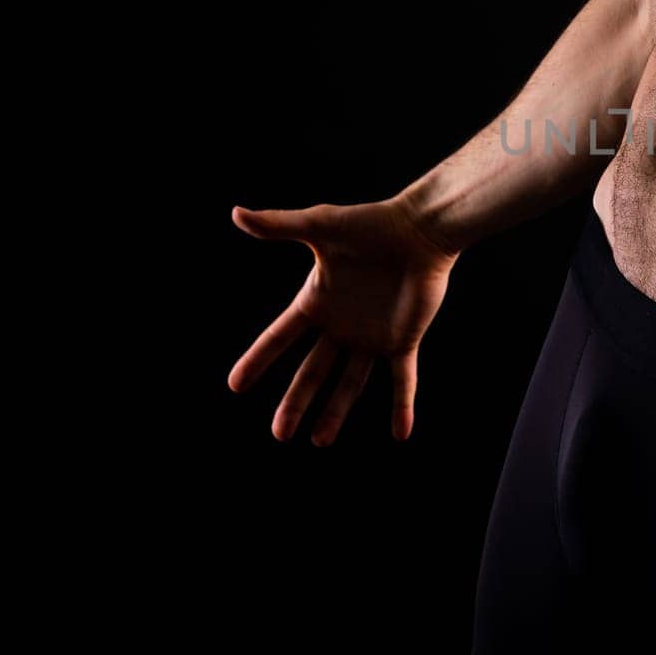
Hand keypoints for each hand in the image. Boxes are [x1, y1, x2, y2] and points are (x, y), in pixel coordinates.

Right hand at [228, 195, 458, 444]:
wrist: (420, 230)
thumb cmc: (371, 224)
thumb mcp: (321, 227)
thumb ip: (280, 225)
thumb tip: (236, 213)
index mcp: (316, 301)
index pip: (279, 337)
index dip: (258, 360)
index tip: (235, 385)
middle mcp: (340, 325)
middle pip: (312, 372)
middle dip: (296, 402)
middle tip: (279, 434)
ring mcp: (371, 336)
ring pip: (350, 383)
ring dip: (336, 412)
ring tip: (319, 441)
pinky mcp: (403, 340)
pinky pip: (403, 380)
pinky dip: (402, 405)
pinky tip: (402, 433)